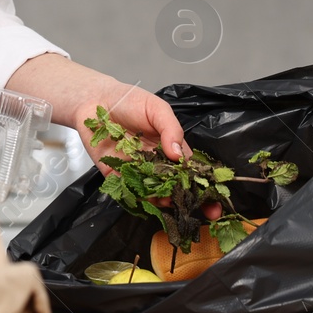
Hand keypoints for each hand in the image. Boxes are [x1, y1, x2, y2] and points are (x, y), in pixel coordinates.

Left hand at [3, 55, 222, 218]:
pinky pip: (130, 193)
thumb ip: (170, 130)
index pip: (191, 172)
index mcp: (171, 149)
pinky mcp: (118, 177)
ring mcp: (139, 172)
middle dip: (187, 202)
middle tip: (194, 211)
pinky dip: (139, 199)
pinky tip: (145, 198)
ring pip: (155, 194)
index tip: (215, 204)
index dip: (204, 188)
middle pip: (176, 188)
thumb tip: (178, 156)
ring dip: (163, 201)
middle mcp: (157, 164)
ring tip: (167, 200)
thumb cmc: (130, 101)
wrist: (96, 101)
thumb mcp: (157, 109)